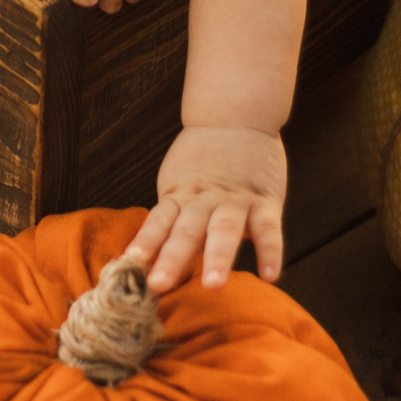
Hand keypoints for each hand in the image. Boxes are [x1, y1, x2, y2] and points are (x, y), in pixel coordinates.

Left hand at [126, 125, 286, 290]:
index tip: (130, 265)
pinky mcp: (264, 201)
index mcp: (180, 196)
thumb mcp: (180, 181)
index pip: (158, 222)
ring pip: (224, 230)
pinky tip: (269, 275)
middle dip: (172, 258)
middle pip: (185, 231)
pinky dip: (270, 251)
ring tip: (212, 285)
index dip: (145, 242)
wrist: (237, 115)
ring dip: (217, 257)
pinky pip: (268, 228)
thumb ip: (173, 215)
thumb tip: (152, 255)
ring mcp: (235, 201)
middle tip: (159, 285)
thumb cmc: (204, 157)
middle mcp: (204, 201)